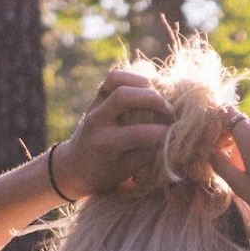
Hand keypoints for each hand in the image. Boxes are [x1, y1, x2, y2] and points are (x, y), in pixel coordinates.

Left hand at [54, 70, 171, 197]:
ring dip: (142, 83)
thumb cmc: (104, 173)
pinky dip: (132, 77)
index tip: (175, 134)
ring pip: (117, 80)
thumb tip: (171, 135)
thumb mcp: (126, 171)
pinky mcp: (97, 96)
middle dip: (153, 100)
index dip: (162, 133)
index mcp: (104, 144)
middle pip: (124, 97)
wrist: (74, 167)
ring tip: (158, 96)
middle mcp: (97, 120)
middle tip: (169, 111)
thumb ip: (147, 152)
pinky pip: (114, 77)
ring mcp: (95, 105)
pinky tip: (146, 88)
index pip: (137, 133)